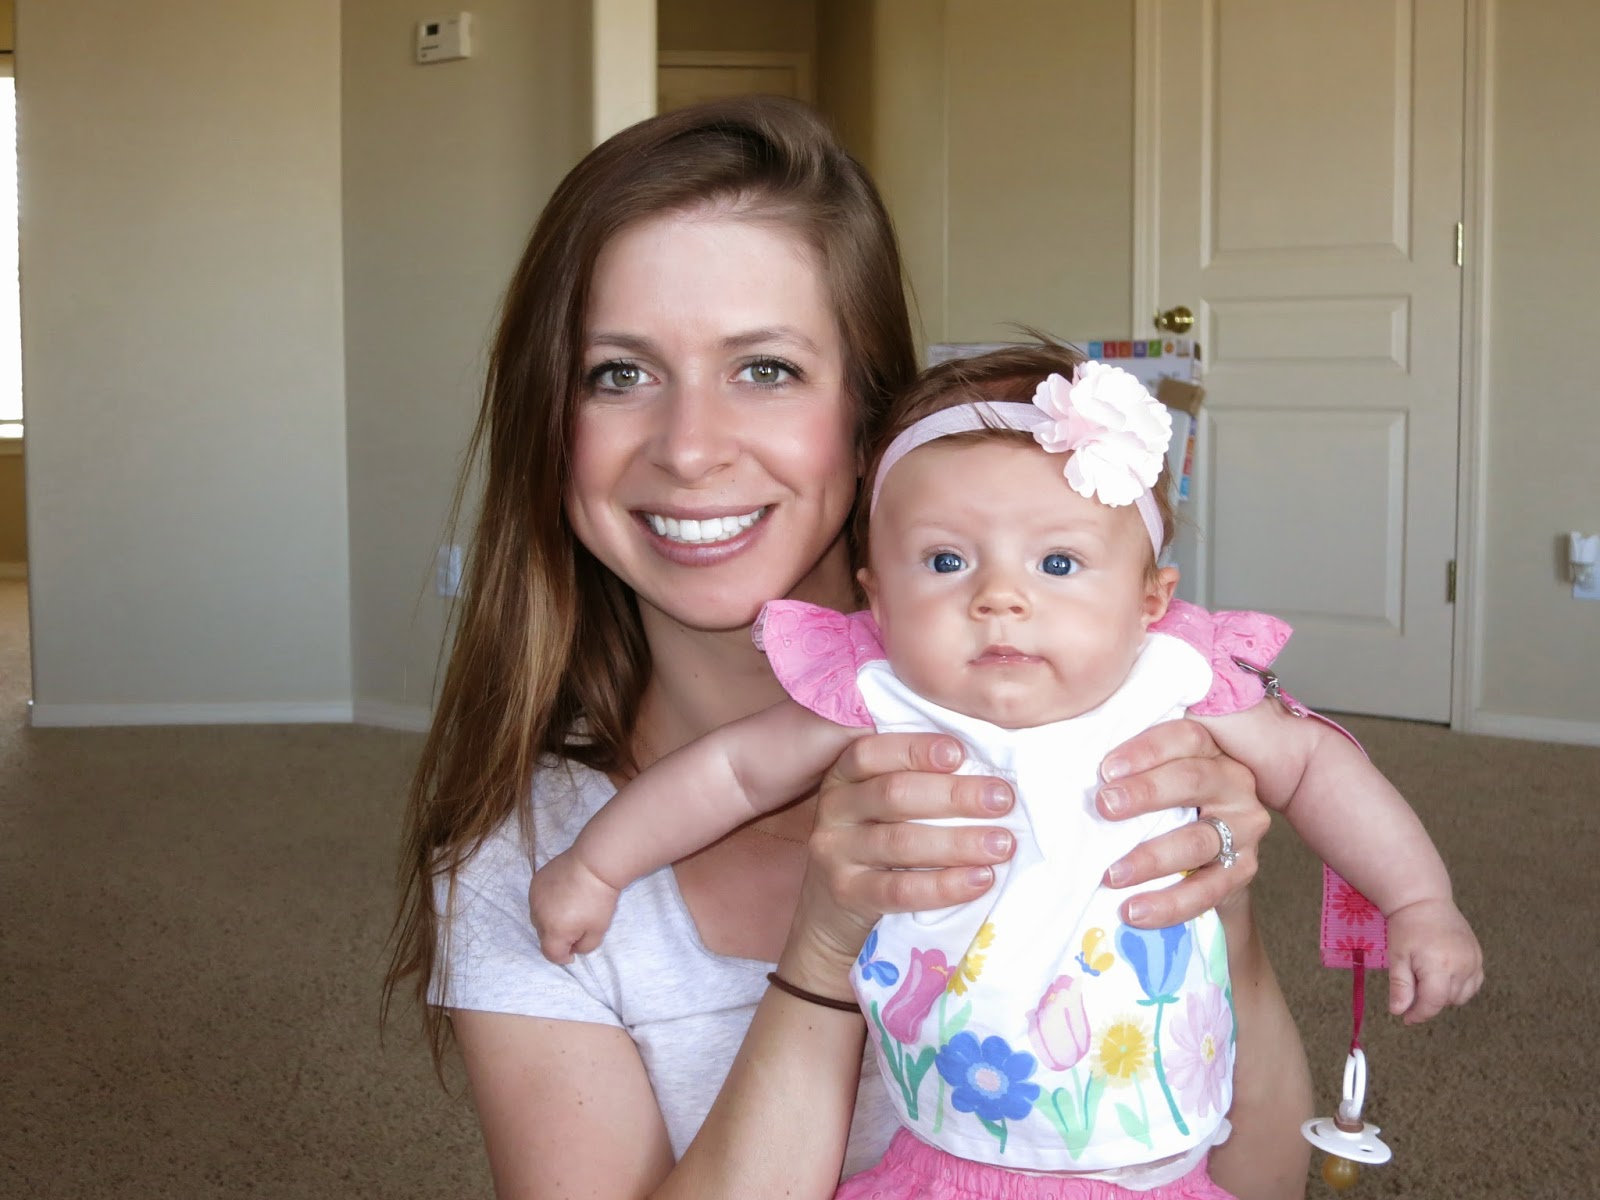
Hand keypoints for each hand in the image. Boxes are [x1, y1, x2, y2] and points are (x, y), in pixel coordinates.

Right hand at [528, 850, 620, 964]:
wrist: (594, 863)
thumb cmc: (599, 899)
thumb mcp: (599, 931)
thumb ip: (584, 947)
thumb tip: (573, 949)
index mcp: (554, 932)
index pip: (551, 954)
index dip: (563, 957)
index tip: (573, 952)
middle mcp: (538, 917)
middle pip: (544, 936)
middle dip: (558, 937)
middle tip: (576, 926)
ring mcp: (534, 898)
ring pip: (538, 918)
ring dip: (550, 920)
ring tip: (569, 909)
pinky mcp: (535, 883)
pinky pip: (538, 901)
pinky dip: (547, 903)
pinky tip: (563, 895)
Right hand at [776, 732, 1015, 997]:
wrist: (832, 914)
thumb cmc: (876, 846)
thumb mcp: (880, 807)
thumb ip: (916, 782)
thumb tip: (987, 766)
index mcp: (844, 776)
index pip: (872, 753)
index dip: (915, 749)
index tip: (961, 753)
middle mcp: (834, 809)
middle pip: (893, 794)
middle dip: (954, 795)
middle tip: (1002, 799)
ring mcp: (835, 853)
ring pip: (901, 842)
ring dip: (958, 842)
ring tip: (1002, 844)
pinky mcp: (848, 894)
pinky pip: (900, 889)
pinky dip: (945, 885)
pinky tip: (980, 880)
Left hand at [1096, 717, 1269, 927]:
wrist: (1208, 857)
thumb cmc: (1165, 804)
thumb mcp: (1152, 775)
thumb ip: (1126, 769)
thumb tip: (1070, 770)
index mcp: (1210, 750)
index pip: (1184, 738)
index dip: (1146, 750)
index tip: (1106, 769)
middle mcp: (1233, 783)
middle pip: (1193, 781)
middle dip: (1146, 793)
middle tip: (1104, 807)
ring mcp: (1242, 829)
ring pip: (1198, 840)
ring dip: (1151, 858)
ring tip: (1111, 874)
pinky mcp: (1242, 870)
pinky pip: (1207, 891)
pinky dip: (1169, 903)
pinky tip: (1134, 911)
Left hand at [1384, 898, 1482, 1023]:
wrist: (1425, 901)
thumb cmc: (1406, 928)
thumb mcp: (1397, 956)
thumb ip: (1400, 985)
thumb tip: (1398, 1012)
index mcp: (1439, 966)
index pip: (1433, 1003)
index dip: (1419, 1014)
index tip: (1406, 1018)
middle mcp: (1462, 966)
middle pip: (1446, 1000)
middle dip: (1428, 1003)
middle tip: (1410, 993)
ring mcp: (1474, 961)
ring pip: (1462, 996)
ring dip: (1444, 996)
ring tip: (1425, 979)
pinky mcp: (1479, 957)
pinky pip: (1473, 984)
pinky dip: (1459, 987)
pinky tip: (1443, 976)